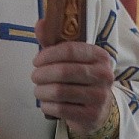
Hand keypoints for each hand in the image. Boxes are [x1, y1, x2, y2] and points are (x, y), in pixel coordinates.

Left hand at [32, 18, 114, 134]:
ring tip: (38, 90)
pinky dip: (47, 105)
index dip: (48, 54)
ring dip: (41, 91)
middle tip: (34, 76)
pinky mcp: (92, 115)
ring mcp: (100, 97)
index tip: (36, 61)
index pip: (70, 50)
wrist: (99, 110)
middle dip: (41, 74)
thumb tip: (40, 23)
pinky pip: (60, 109)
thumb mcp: (72, 59)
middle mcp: (104, 75)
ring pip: (59, 91)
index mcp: (100, 56)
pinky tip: (45, 103)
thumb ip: (54, 41)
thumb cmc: (80, 79)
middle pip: (63, 71)